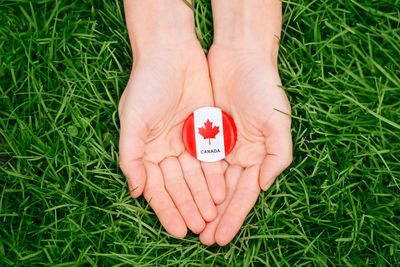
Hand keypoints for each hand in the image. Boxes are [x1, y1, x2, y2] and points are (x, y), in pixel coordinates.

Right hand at [119, 39, 225, 237]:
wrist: (171, 53)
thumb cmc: (147, 85)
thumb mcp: (133, 121)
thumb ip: (131, 156)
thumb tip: (134, 191)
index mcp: (145, 151)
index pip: (157, 188)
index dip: (167, 210)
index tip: (179, 230)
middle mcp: (166, 150)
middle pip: (179, 186)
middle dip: (189, 207)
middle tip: (201, 229)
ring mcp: (186, 142)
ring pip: (196, 176)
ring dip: (204, 197)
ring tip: (212, 217)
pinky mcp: (205, 131)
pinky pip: (211, 159)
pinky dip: (215, 176)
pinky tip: (222, 193)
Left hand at [199, 44, 291, 244]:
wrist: (240, 57)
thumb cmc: (263, 87)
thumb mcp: (278, 120)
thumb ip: (278, 155)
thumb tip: (265, 185)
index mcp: (259, 156)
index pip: (245, 194)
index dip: (234, 216)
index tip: (221, 237)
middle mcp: (240, 155)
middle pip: (226, 193)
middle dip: (216, 217)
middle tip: (203, 240)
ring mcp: (221, 145)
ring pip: (210, 182)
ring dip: (202, 203)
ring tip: (192, 225)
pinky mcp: (204, 133)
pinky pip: (196, 161)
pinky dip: (192, 180)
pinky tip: (184, 196)